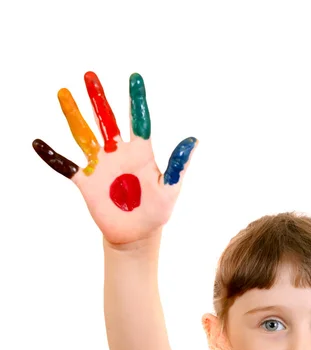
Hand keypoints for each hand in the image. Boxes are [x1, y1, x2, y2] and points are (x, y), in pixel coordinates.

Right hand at [33, 72, 197, 245]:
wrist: (137, 234)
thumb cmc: (157, 212)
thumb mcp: (170, 189)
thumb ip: (178, 165)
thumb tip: (194, 140)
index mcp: (141, 152)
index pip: (138, 120)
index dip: (137, 99)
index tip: (135, 77)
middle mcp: (118, 153)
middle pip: (106, 120)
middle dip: (98, 98)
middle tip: (90, 75)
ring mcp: (101, 166)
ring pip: (84, 134)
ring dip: (73, 115)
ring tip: (64, 93)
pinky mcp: (86, 181)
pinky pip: (65, 165)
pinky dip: (51, 156)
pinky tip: (38, 143)